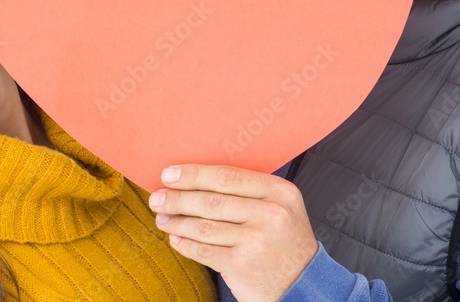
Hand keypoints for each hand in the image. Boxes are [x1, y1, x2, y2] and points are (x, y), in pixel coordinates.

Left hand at [149, 164, 318, 301]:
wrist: (303, 285)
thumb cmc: (284, 241)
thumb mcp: (279, 207)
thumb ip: (248, 191)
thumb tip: (196, 178)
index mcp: (279, 191)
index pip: (228, 177)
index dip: (194, 174)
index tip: (169, 174)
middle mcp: (270, 213)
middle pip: (211, 201)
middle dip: (178, 198)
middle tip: (156, 197)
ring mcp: (256, 241)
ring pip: (204, 226)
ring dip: (177, 221)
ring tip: (162, 218)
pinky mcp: (242, 266)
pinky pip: (204, 250)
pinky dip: (185, 243)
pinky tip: (176, 238)